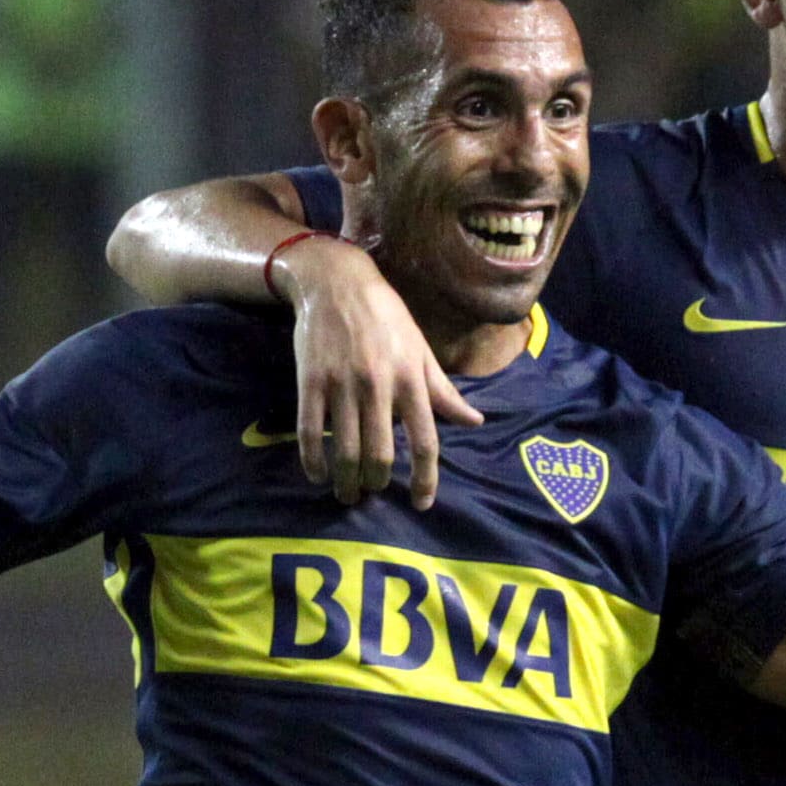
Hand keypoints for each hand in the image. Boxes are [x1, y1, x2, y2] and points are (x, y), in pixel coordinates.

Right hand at [279, 236, 480, 505]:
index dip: (426, 479)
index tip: (422, 503)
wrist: (337, 282)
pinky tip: (317, 475)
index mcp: (411, 381)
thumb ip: (443, 391)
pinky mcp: (310, 381)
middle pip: (381, 455)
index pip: (426, 442)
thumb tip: (475, 421)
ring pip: (345, 450)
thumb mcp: (421, 351)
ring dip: (346, 481)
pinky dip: (313, 461)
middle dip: (377, 483)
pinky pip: (310, 432)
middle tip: (373, 491)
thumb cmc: (387, 318)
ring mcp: (342, 385)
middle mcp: (378, 386)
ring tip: (347, 493)